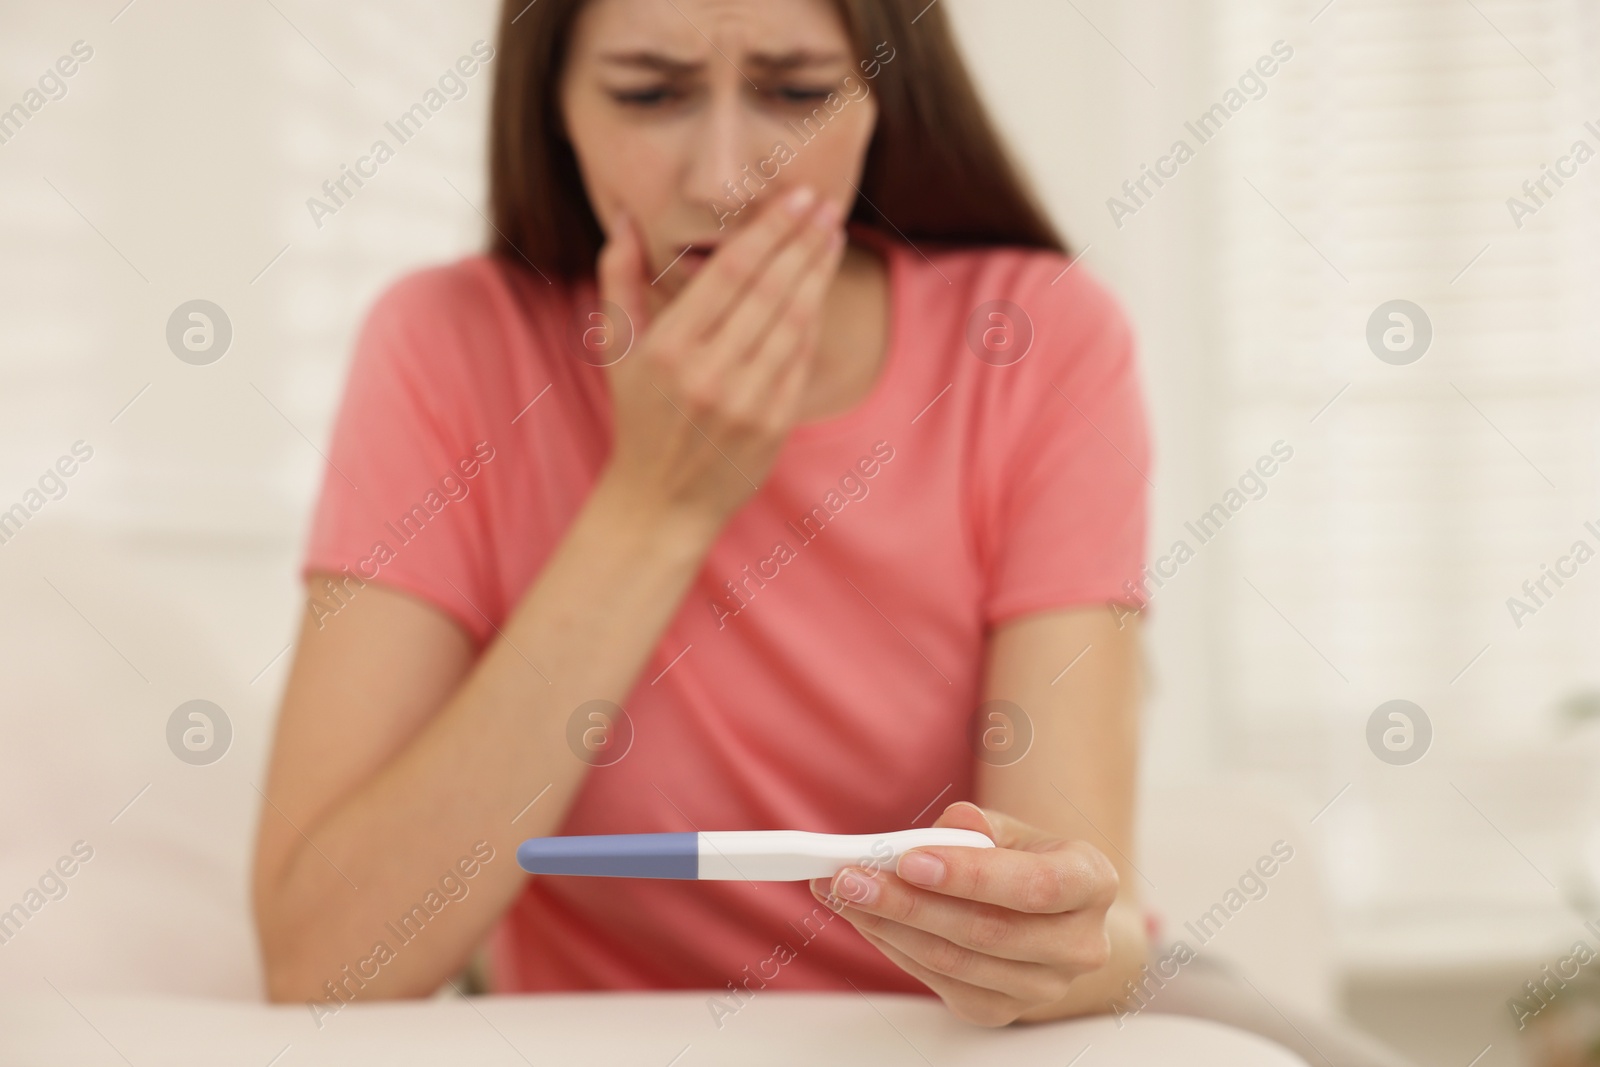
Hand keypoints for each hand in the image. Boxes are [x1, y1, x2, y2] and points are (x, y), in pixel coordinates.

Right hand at [595, 187, 846, 525]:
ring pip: (793, 322)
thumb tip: (623, 215)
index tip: (795, 197)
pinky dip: (815, 318)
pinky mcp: (773, 423)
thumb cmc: (638, 416)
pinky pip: (801, 358)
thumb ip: (618, 278)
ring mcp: (745, 400)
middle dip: (802, 242)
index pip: (730, 273)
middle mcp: (708, 372)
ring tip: (832, 236)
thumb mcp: (616, 349)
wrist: (661, 501)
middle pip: (769, 290)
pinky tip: (822, 287)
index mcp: (668, 348)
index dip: (768, 230)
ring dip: (818, 274)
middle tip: (825, 205)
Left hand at [812, 802, 1119, 1026]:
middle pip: (985, 931)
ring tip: (842, 892)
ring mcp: (1042, 987)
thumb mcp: (1015, 829)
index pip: (1035, 885)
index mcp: (1092, 882)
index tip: (909, 859)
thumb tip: (951, 825)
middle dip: (908, 902)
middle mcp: (1078, 944)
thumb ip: (981, 824)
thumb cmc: (1028, 863)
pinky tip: (864, 917)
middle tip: (852, 876)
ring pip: (954, 961)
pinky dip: (893, 946)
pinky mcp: (1000, 1010)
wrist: (1053, 917)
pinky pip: (937, 981)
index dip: (971, 875)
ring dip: (888, 926)